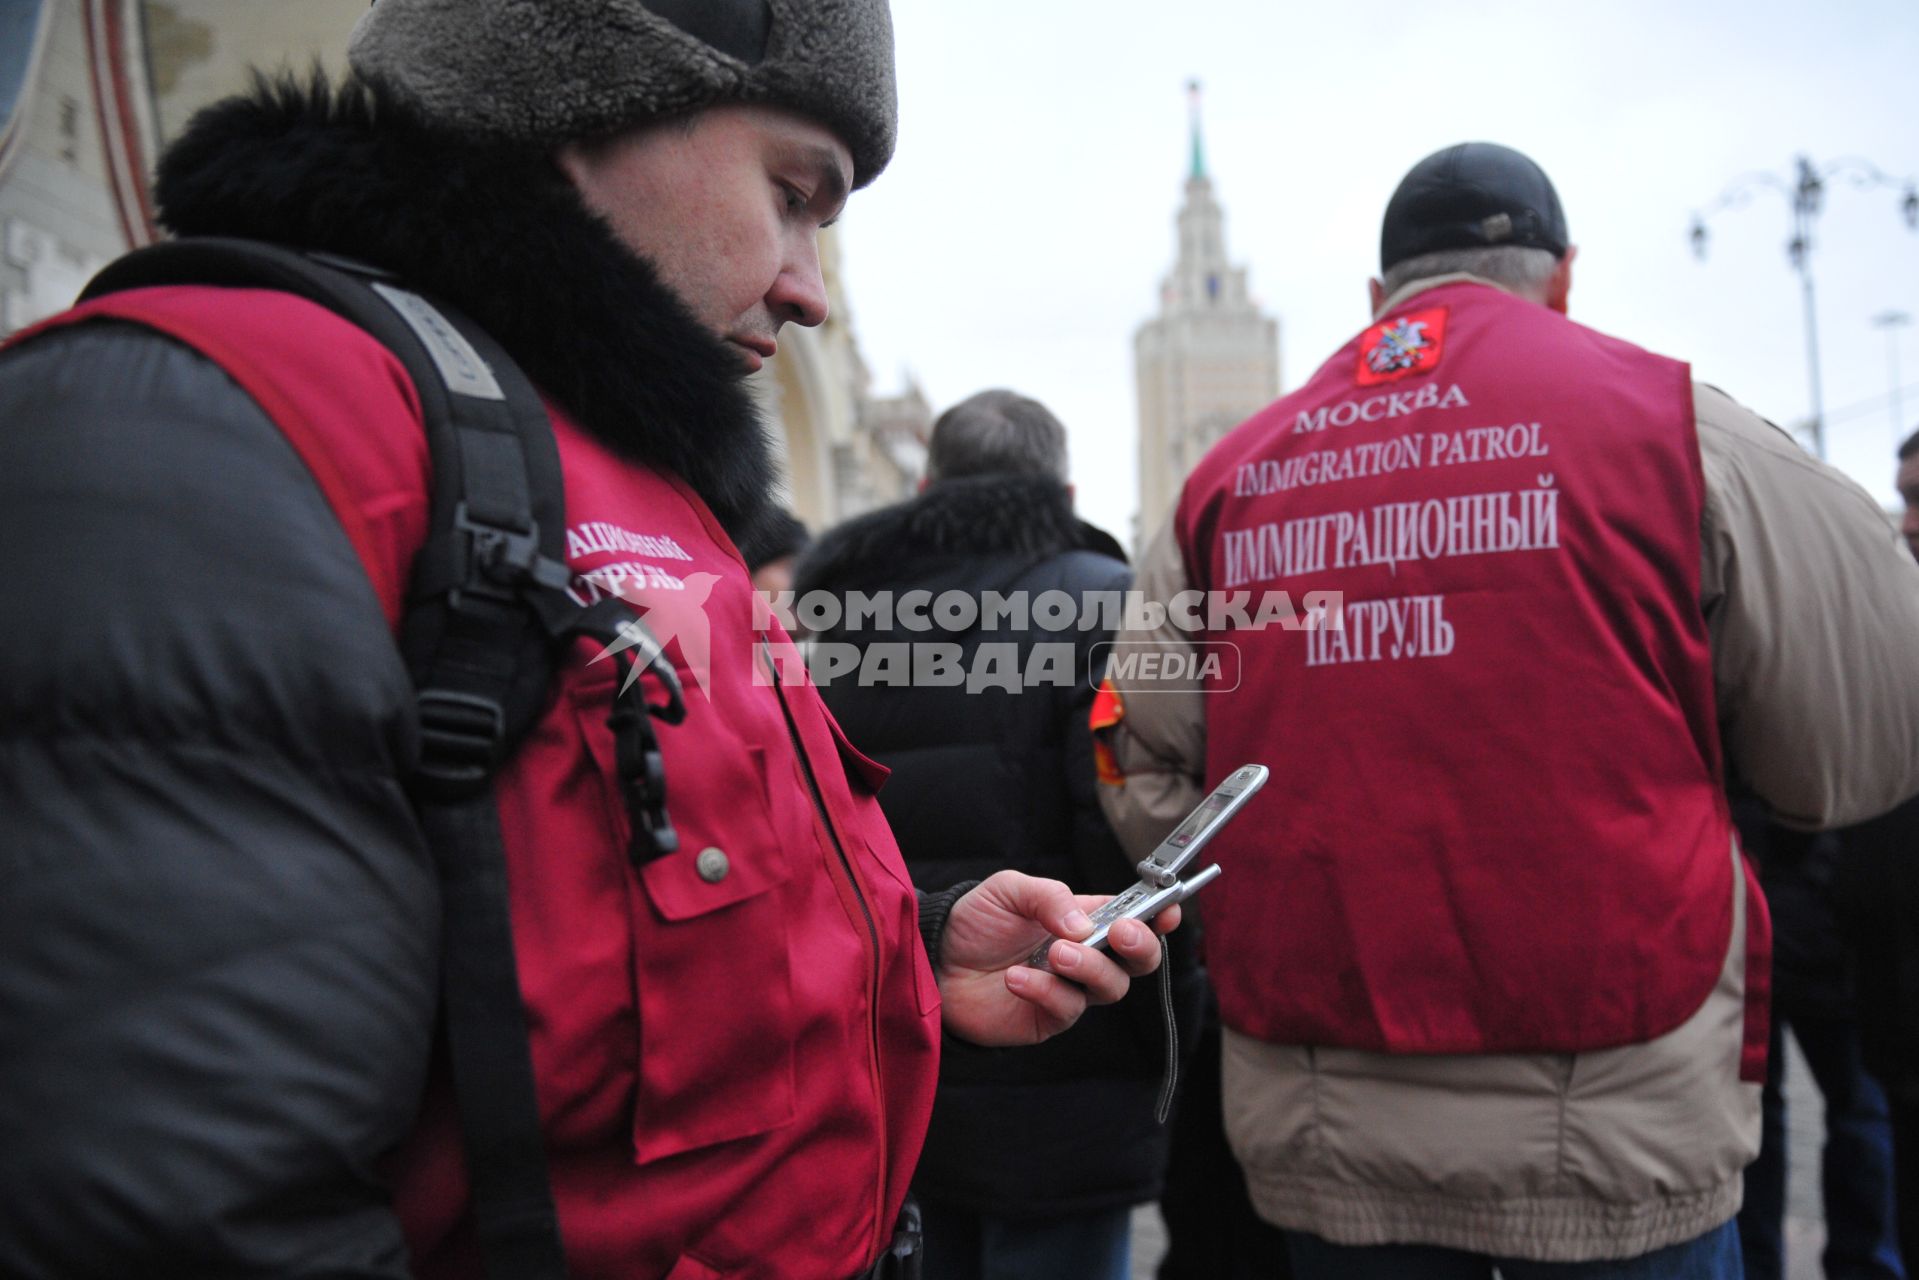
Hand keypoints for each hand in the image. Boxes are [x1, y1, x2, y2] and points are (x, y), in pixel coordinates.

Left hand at [935, 870, 1178, 1047]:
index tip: (1167, 910)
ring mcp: (1070, 988)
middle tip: (1121, 933)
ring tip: (1056, 953)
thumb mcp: (1010, 890)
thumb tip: (1084, 923)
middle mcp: (1085, 955)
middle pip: (1138, 960)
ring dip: (1089, 967)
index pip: (1135, 916)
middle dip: (1141, 947)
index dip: (1159, 914)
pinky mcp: (1049, 1018)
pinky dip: (1046, 991)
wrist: (935, 960)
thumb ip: (1049, 897)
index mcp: (1084, 917)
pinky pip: (1066, 1009)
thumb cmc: (975, 921)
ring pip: (1109, 987)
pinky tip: (1016, 978)